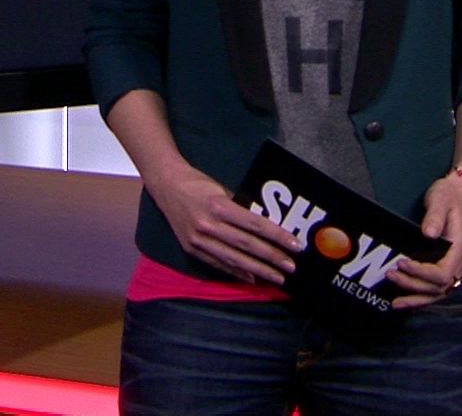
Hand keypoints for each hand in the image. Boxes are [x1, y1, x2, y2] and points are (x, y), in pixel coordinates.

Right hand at [146, 166, 300, 284]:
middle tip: (292, 267)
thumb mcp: (221, 189)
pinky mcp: (192, 249)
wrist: (165, 186)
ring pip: (234, 259)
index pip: (254, 224)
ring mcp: (198, 240)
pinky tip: (253, 278)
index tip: (295, 245)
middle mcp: (207, 225)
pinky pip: (218, 263)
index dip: (277, 236)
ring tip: (278, 278)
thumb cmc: (198, 183)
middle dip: (272, 257)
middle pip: (246, 245)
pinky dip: (237, 272)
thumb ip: (241, 208)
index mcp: (218, 206)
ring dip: (259, 270)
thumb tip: (266, 227)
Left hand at [390, 172, 461, 308]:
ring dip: (417, 298)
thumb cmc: (451, 196)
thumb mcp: (441, 200)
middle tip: (390, 275)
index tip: (402, 263)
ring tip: (396, 303)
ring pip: (438, 292)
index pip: (442, 273)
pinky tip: (407, 299)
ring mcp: (456, 266)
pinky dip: (422, 296)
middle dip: (413, 285)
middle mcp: (460, 262)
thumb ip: (434, 217)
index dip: (421, 273)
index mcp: (460, 248)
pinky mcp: (449, 265)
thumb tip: (428, 234)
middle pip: (438, 286)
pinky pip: (437, 287)